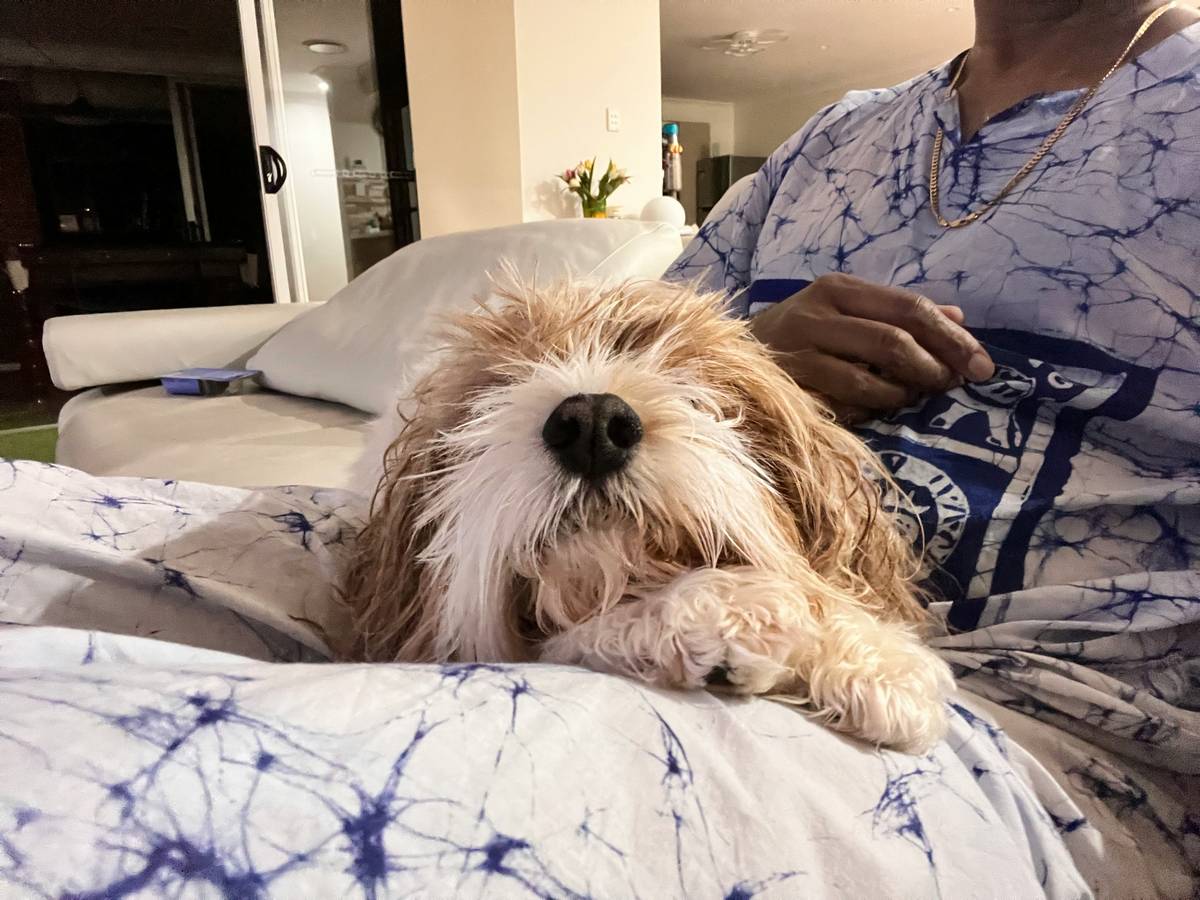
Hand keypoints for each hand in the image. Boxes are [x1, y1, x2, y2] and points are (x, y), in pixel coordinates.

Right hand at [749, 273, 994, 421]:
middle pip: (893, 340)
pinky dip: (870, 409)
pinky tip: (878, 409)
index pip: (908, 308)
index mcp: (838, 288)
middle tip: (955, 386)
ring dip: (903, 393)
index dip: (951, 338)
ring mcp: (798, 351)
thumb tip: (959, 318)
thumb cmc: (799, 335)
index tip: (983, 365)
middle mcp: (816, 313)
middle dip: (935, 367)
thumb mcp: (846, 312)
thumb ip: (898, 314)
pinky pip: (843, 403)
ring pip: (869, 376)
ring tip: (913, 398)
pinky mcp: (787, 386)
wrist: (727, 357)